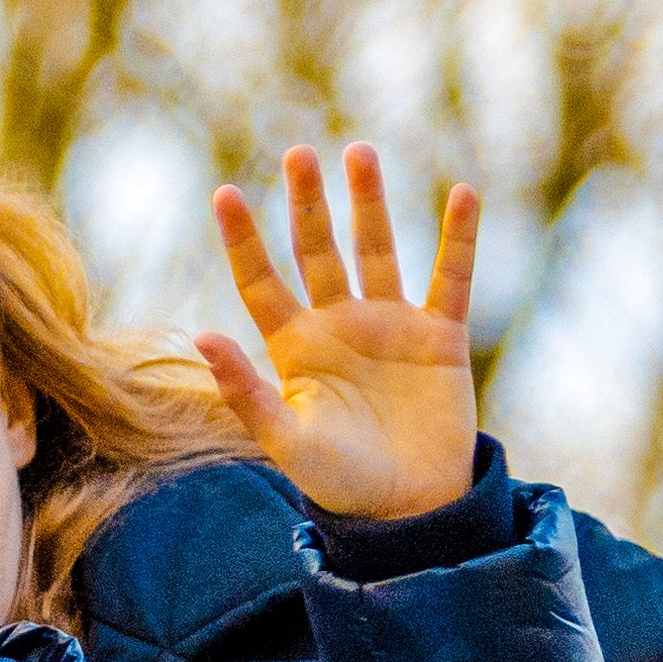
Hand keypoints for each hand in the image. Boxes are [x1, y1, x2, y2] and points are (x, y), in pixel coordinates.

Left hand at [198, 145, 485, 523]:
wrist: (411, 510)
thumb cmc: (342, 481)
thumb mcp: (287, 441)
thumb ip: (244, 392)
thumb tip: (201, 337)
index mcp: (296, 347)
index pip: (262, 281)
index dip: (244, 241)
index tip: (224, 193)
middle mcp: (340, 325)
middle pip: (319, 250)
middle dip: (309, 204)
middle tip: (299, 153)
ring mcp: (391, 326)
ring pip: (378, 250)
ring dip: (370, 202)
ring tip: (360, 152)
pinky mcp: (440, 338)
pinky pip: (450, 278)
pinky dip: (458, 239)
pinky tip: (461, 196)